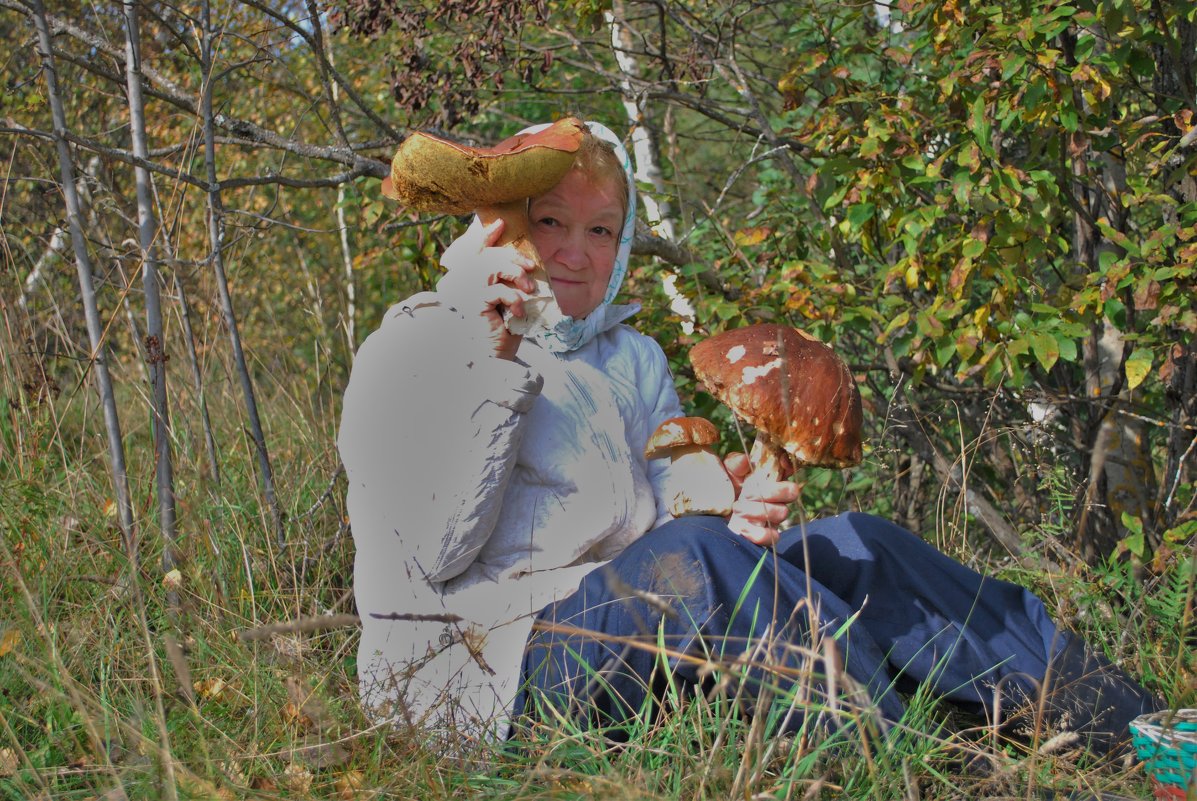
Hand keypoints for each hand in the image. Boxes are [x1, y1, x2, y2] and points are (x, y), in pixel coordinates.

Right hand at [438, 217, 537, 359]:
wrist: (494, 359)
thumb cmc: (503, 333)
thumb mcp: (510, 302)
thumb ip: (510, 283)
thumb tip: (525, 266)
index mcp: (471, 282)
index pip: (476, 252)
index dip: (486, 235)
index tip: (501, 222)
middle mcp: (463, 285)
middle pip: (487, 256)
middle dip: (512, 257)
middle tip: (530, 267)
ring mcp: (466, 294)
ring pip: (490, 267)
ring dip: (514, 274)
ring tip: (529, 290)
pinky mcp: (474, 304)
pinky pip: (496, 289)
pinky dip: (513, 298)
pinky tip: (518, 312)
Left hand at [723, 452, 798, 546]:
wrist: (712, 508)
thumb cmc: (725, 485)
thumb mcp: (727, 471)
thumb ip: (735, 463)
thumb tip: (745, 460)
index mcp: (771, 476)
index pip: (790, 468)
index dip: (788, 464)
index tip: (779, 462)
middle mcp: (779, 495)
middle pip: (791, 492)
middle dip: (770, 492)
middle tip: (747, 494)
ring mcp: (775, 515)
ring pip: (781, 513)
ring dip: (758, 511)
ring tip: (736, 508)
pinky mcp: (767, 534)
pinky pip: (773, 537)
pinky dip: (758, 534)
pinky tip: (742, 527)